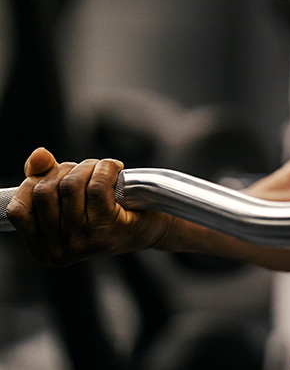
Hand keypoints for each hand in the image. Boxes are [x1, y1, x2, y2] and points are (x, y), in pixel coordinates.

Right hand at [7, 148, 171, 265]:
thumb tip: (39, 156)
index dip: (32, 184)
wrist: (153, 226)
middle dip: (65, 170)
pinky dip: (105, 168)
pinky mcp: (105, 231)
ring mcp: (81, 244)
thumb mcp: (71, 199)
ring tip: (102, 169)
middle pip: (44, 192)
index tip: (54, 175)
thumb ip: (45, 178)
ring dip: (88, 167)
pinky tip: (115, 169)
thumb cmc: (110, 212)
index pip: (18, 210)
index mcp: (43, 249)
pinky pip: (96, 186)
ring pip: (70, 186)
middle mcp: (59, 252)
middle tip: (86, 169)